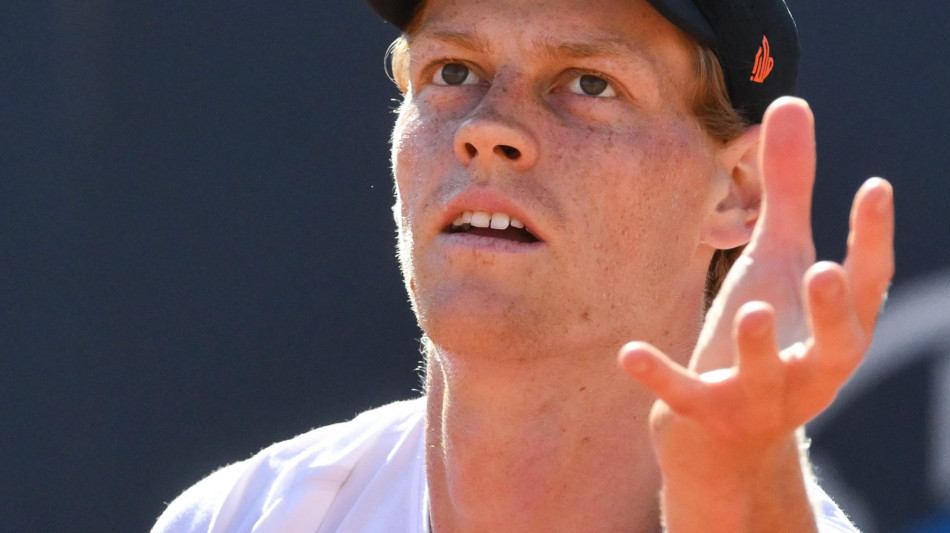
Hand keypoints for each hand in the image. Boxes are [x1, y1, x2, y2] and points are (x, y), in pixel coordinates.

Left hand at [618, 97, 893, 470]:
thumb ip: (788, 189)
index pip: (867, 286)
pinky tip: (628, 351)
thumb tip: (792, 101)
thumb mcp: (777, 262)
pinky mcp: (705, 415)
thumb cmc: (765, 329)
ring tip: (748, 309)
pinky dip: (660, 376)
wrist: (728, 433)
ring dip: (758, 346)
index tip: (873, 188)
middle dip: (829, 313)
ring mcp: (759, 398)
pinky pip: (684, 397)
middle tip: (820, 270)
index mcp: (833, 330)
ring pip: (764, 376)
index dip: (873, 241)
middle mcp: (808, 369)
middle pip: (835, 346)